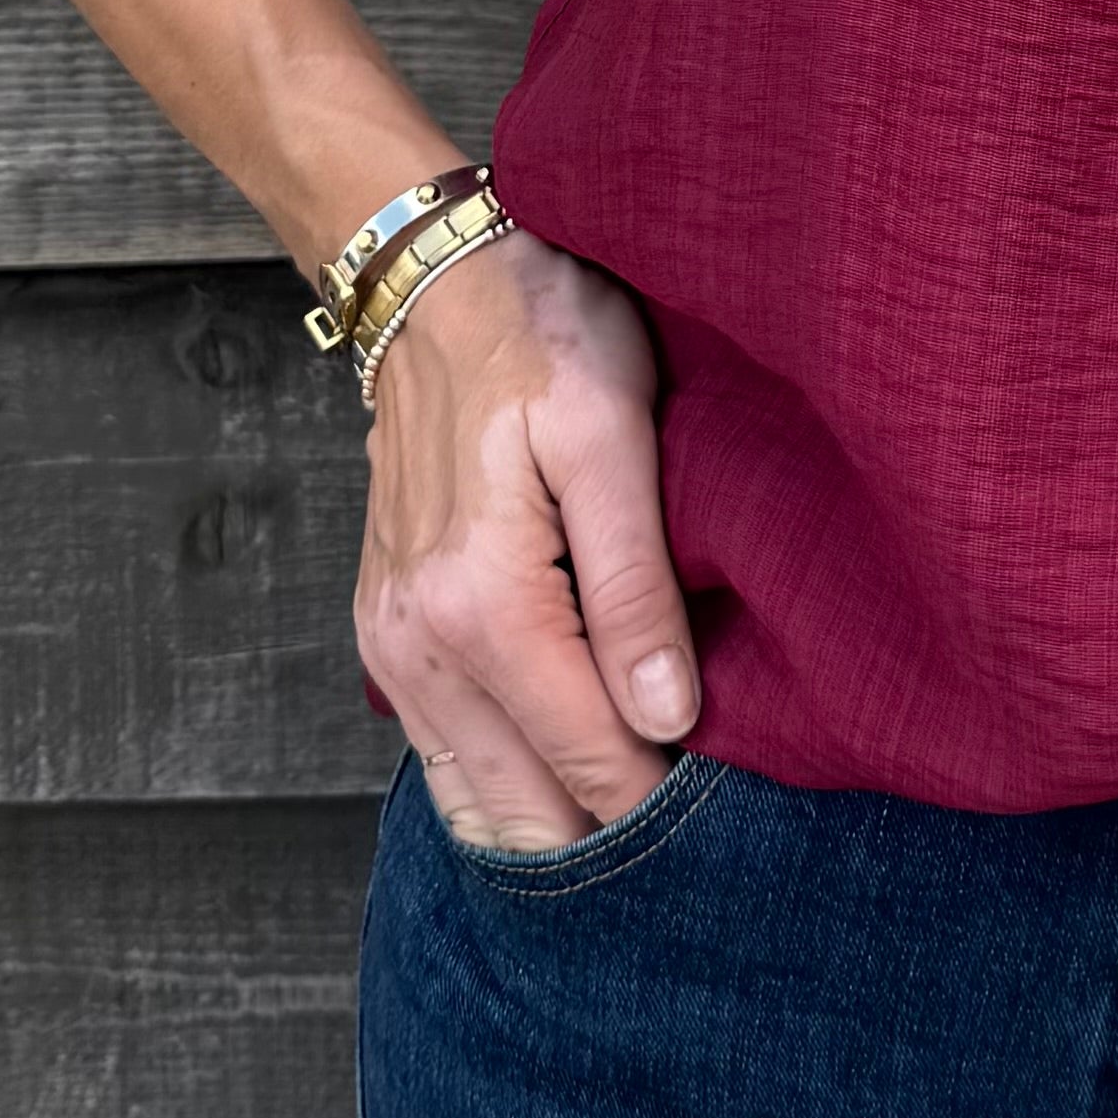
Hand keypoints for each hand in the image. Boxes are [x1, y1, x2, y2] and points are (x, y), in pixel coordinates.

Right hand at [352, 226, 701, 851]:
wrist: (432, 280)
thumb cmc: (541, 334)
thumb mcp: (612, 435)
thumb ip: (635, 585)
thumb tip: (669, 719)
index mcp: (483, 606)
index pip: (591, 761)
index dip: (666, 805)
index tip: (733, 819)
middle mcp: (418, 645)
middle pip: (525, 811)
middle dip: (610, 836)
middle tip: (701, 838)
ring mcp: (389, 646)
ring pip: (475, 800)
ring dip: (554, 824)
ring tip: (645, 813)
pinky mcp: (383, 633)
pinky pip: (441, 753)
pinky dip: (504, 783)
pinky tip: (570, 772)